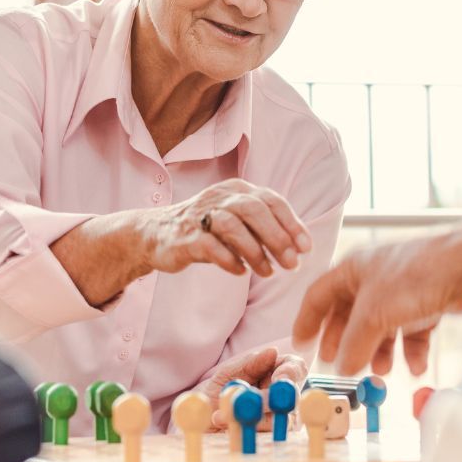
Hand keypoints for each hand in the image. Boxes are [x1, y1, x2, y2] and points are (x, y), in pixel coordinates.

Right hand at [139, 178, 311, 279]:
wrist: (156, 234)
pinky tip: (240, 271)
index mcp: (236, 189)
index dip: (292, 223)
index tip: (306, 248)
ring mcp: (200, 215)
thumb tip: (298, 248)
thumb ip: (263, 228)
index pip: (271, 200)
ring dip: (255, 252)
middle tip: (292, 264)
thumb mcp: (236, 219)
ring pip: (233, 226)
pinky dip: (229, 260)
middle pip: (254, 210)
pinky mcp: (185, 237)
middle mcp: (219, 197)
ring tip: (267, 272)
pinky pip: (211, 246)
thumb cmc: (205, 229)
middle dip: (277, 238)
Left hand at [191, 346, 308, 430]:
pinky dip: (241, 428)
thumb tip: (272, 351)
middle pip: (292, 396)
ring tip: (221, 414)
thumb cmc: (221, 388)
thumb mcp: (230, 372)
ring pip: (279, 419)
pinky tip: (222, 423)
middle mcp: (283, 397)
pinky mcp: (266, 439)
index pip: (297, 368)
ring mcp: (278, 420)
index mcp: (277, 373)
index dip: (292, 372)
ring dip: (250, 415)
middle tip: (250, 399)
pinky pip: (262, 436)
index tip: (279, 377)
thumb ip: (251, 363)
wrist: (202, 415)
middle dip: (272, 398)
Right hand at [291, 225, 461, 376]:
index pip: (319, 296)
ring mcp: (401, 291)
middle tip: (338, 366)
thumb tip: (341, 369)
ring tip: (379, 372)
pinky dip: (409, 351)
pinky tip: (414, 367)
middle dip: (344, 343)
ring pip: (381, 327)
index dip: (307, 321)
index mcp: (353, 269)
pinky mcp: (427, 303)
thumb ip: (353, 344)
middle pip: (349, 315)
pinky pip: (410, 332)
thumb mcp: (374, 314)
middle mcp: (374, 278)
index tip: (300, 345)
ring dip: (378, 351)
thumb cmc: (416, 275)